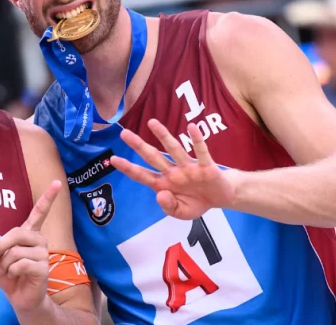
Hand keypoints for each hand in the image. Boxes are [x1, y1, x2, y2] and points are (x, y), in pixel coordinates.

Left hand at [0, 180, 61, 312]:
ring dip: (4, 265)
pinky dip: (11, 272)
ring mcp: (43, 253)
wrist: (20, 298)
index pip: (39, 212)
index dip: (48, 197)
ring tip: (8, 272)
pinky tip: (16, 276)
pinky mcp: (44, 268)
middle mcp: (38, 240)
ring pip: (15, 251)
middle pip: (15, 233)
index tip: (57, 182)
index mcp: (28, 234)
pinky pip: (21, 264)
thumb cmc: (10, 276)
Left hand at [110, 119, 235, 219]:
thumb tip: (160, 196)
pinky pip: (200, 151)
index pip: (142, 175)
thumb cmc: (197, 202)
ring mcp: (188, 167)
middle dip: (138, 146)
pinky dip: (197, 140)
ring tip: (152, 122)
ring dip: (163, 136)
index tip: (113, 159)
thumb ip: (169, 207)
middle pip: (153, 157)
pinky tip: (191, 128)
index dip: (128, 168)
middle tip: (124, 133)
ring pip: (174, 149)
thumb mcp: (181, 212)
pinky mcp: (205, 166)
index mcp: (164, 184)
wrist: (221, 198)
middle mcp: (173, 172)